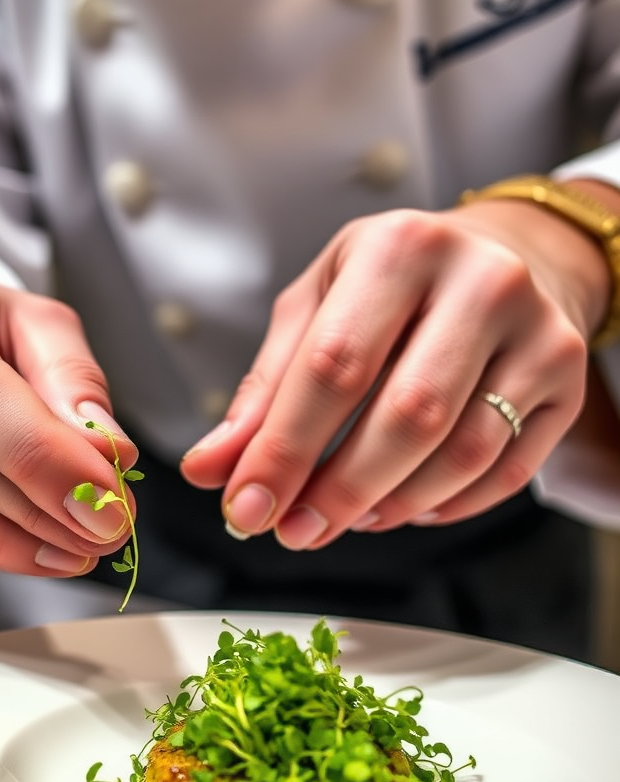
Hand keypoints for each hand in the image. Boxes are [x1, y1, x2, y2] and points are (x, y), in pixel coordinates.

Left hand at [180, 192, 612, 547]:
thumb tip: (211, 470)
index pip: (333, 367)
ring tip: (345, 518)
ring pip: (462, 453)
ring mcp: (539, 331)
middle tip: (293, 532)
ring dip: (391, 505)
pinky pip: (507, 471)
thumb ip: (263, 391)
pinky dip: (445, 505)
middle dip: (339, 491)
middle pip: (405, 416)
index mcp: (398, 249)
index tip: (246, 508)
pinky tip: (402, 506)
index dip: (284, 450)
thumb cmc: (393, 284)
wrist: (511, 254)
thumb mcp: (316, 310)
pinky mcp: (569, 380)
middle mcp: (481, 282)